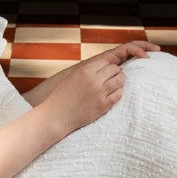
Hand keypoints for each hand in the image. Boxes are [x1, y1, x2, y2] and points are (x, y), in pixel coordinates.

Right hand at [43, 42, 157, 133]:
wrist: (56, 116)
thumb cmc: (62, 96)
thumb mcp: (72, 77)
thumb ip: (87, 71)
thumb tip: (102, 66)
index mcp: (85, 71)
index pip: (106, 62)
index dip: (107, 66)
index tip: (107, 70)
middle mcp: (94, 80)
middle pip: (115, 69)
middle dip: (115, 71)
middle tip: (113, 76)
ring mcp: (99, 93)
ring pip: (120, 80)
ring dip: (120, 80)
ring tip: (116, 83)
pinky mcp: (103, 106)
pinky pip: (118, 95)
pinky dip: (118, 92)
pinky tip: (113, 94)